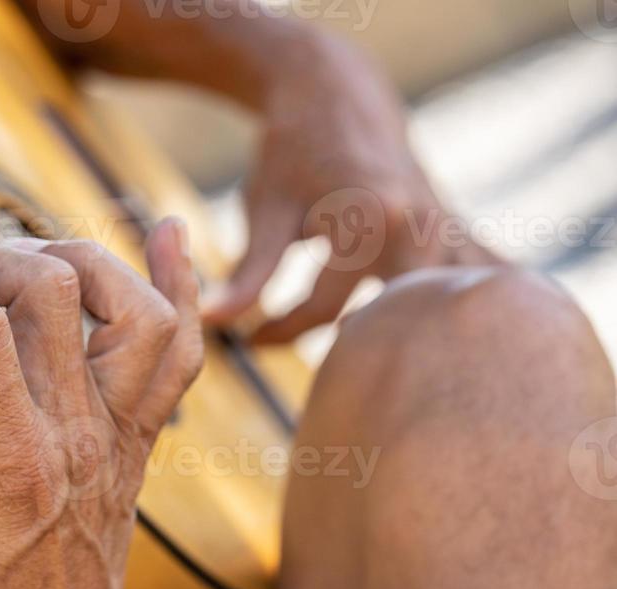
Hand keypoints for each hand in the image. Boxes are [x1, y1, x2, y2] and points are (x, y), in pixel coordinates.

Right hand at [0, 222, 201, 588]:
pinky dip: (181, 286)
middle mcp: (77, 440)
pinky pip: (178, 355)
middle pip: (51, 293)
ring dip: (80, 261)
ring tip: (21, 260)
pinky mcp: (137, 445)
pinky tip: (165, 232)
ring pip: (135, 311)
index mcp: (11, 463)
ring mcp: (118, 440)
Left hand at [205, 34, 501, 343]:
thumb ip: (250, 273)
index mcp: (370, 219)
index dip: (281, 332)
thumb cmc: (292, 156)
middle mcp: (420, 226)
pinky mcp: (457, 228)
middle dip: (368, 353)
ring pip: (454, 304)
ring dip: (430, 340)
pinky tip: (489, 345)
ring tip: (401, 373)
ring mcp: (446, 228)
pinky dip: (484, 306)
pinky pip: (486, 275)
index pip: (324, 310)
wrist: (337, 96)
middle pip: (401, 319)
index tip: (251, 340)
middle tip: (333, 375)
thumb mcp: (266, 211)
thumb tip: (215, 322)